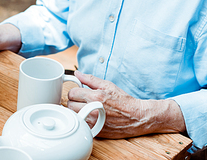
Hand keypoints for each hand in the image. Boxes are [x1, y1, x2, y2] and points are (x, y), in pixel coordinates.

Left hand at [67, 71, 184, 138]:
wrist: (137, 117)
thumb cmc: (123, 100)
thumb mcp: (108, 85)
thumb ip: (90, 79)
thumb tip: (78, 74)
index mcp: (95, 96)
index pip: (72, 92)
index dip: (75, 91)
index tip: (79, 93)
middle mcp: (93, 109)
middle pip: (70, 105)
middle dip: (74, 101)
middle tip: (82, 100)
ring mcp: (94, 122)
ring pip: (74, 116)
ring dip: (77, 111)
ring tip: (85, 108)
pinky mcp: (96, 131)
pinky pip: (81, 125)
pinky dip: (83, 121)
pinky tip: (90, 117)